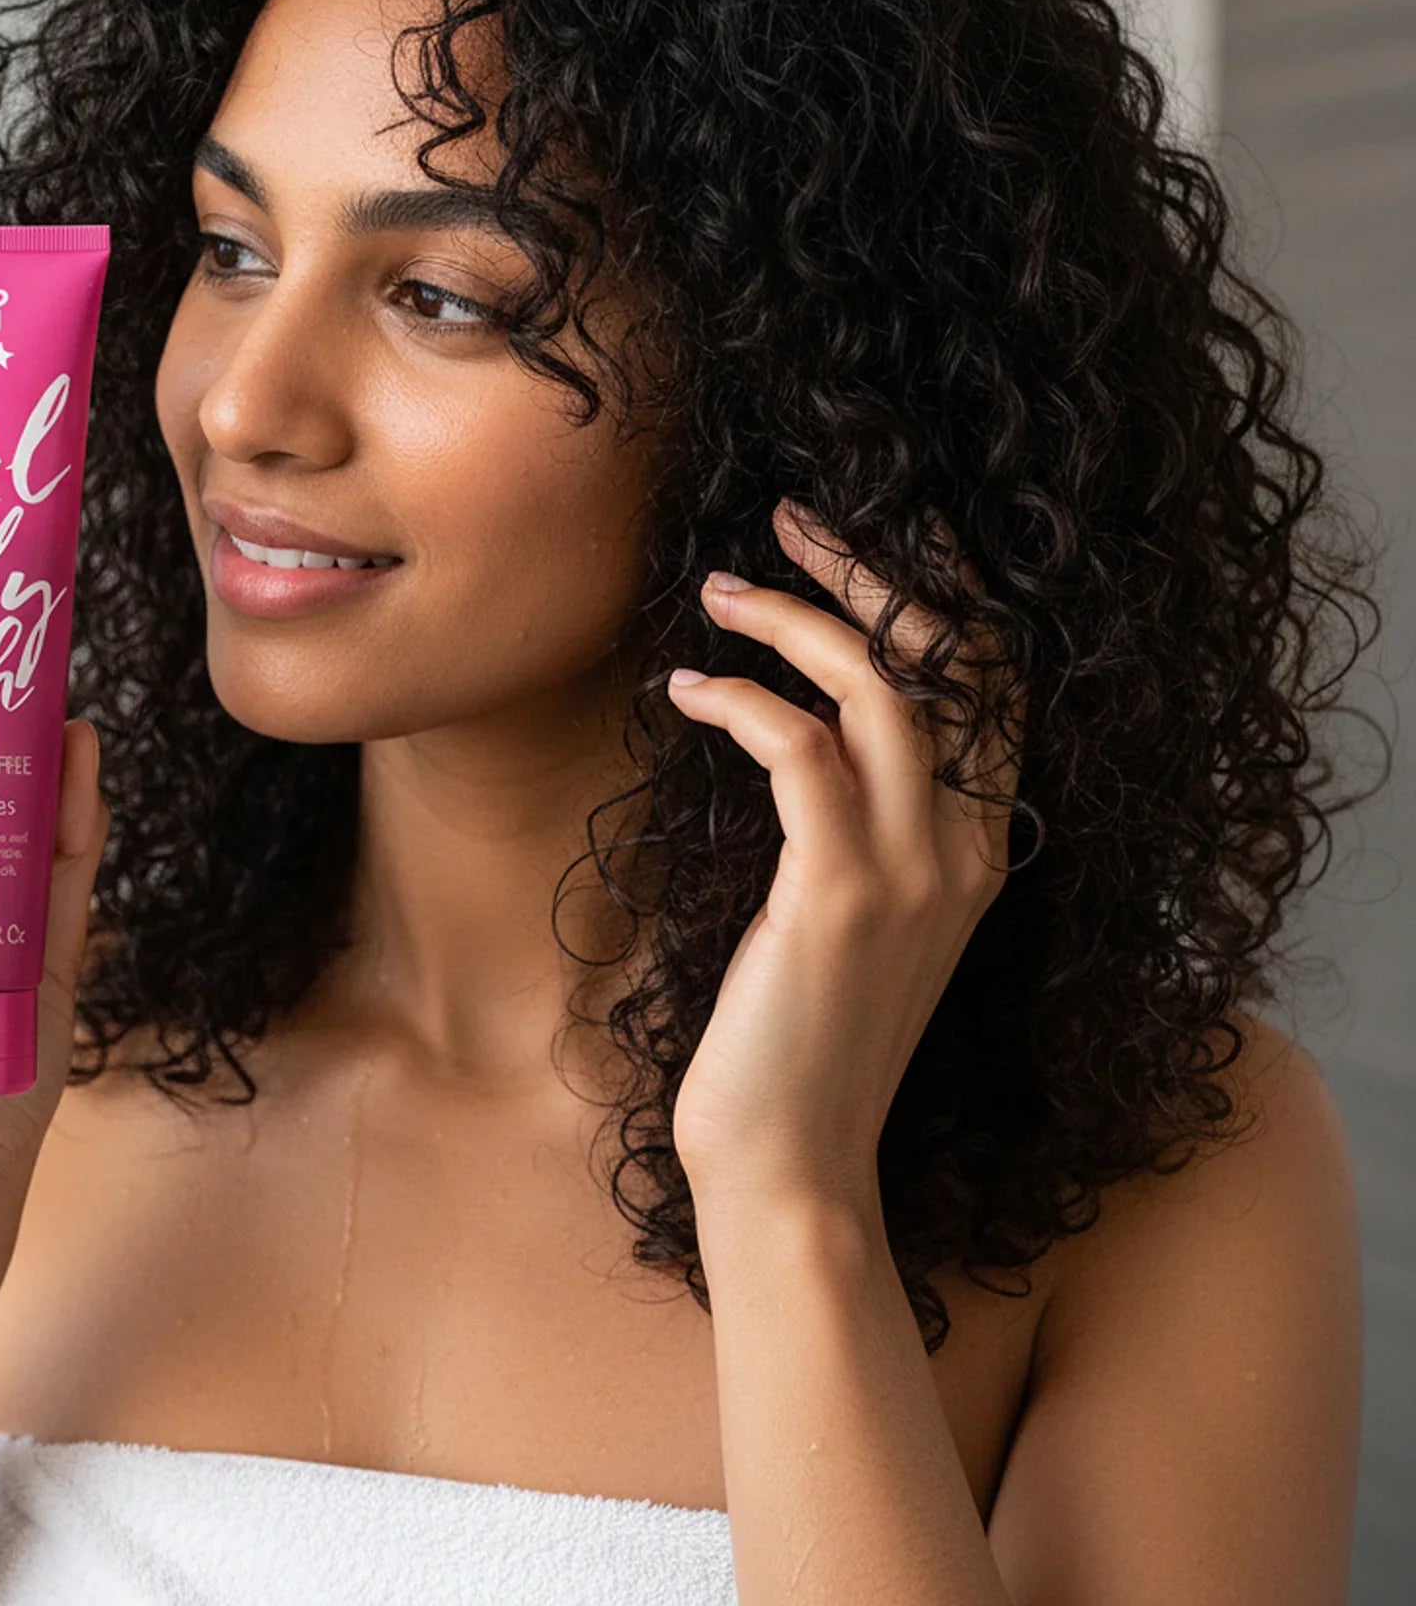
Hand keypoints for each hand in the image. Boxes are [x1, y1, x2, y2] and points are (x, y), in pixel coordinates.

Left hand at [664, 500, 1021, 1213]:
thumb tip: (802, 731)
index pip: (994, 683)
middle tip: (789, 519)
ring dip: (794, 619)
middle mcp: (967, 849)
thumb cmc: (800, 1039)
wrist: (790, 1165)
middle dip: (872, 570)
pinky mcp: (837, 893)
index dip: (939, 594)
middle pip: (949, 660)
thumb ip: (857, 830)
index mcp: (982, 849)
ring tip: (720, 593)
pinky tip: (689, 688)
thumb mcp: (852, 918)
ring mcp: (913, 871)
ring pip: (879, 686)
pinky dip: (741, 698)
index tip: (867, 537)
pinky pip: (799, 747)